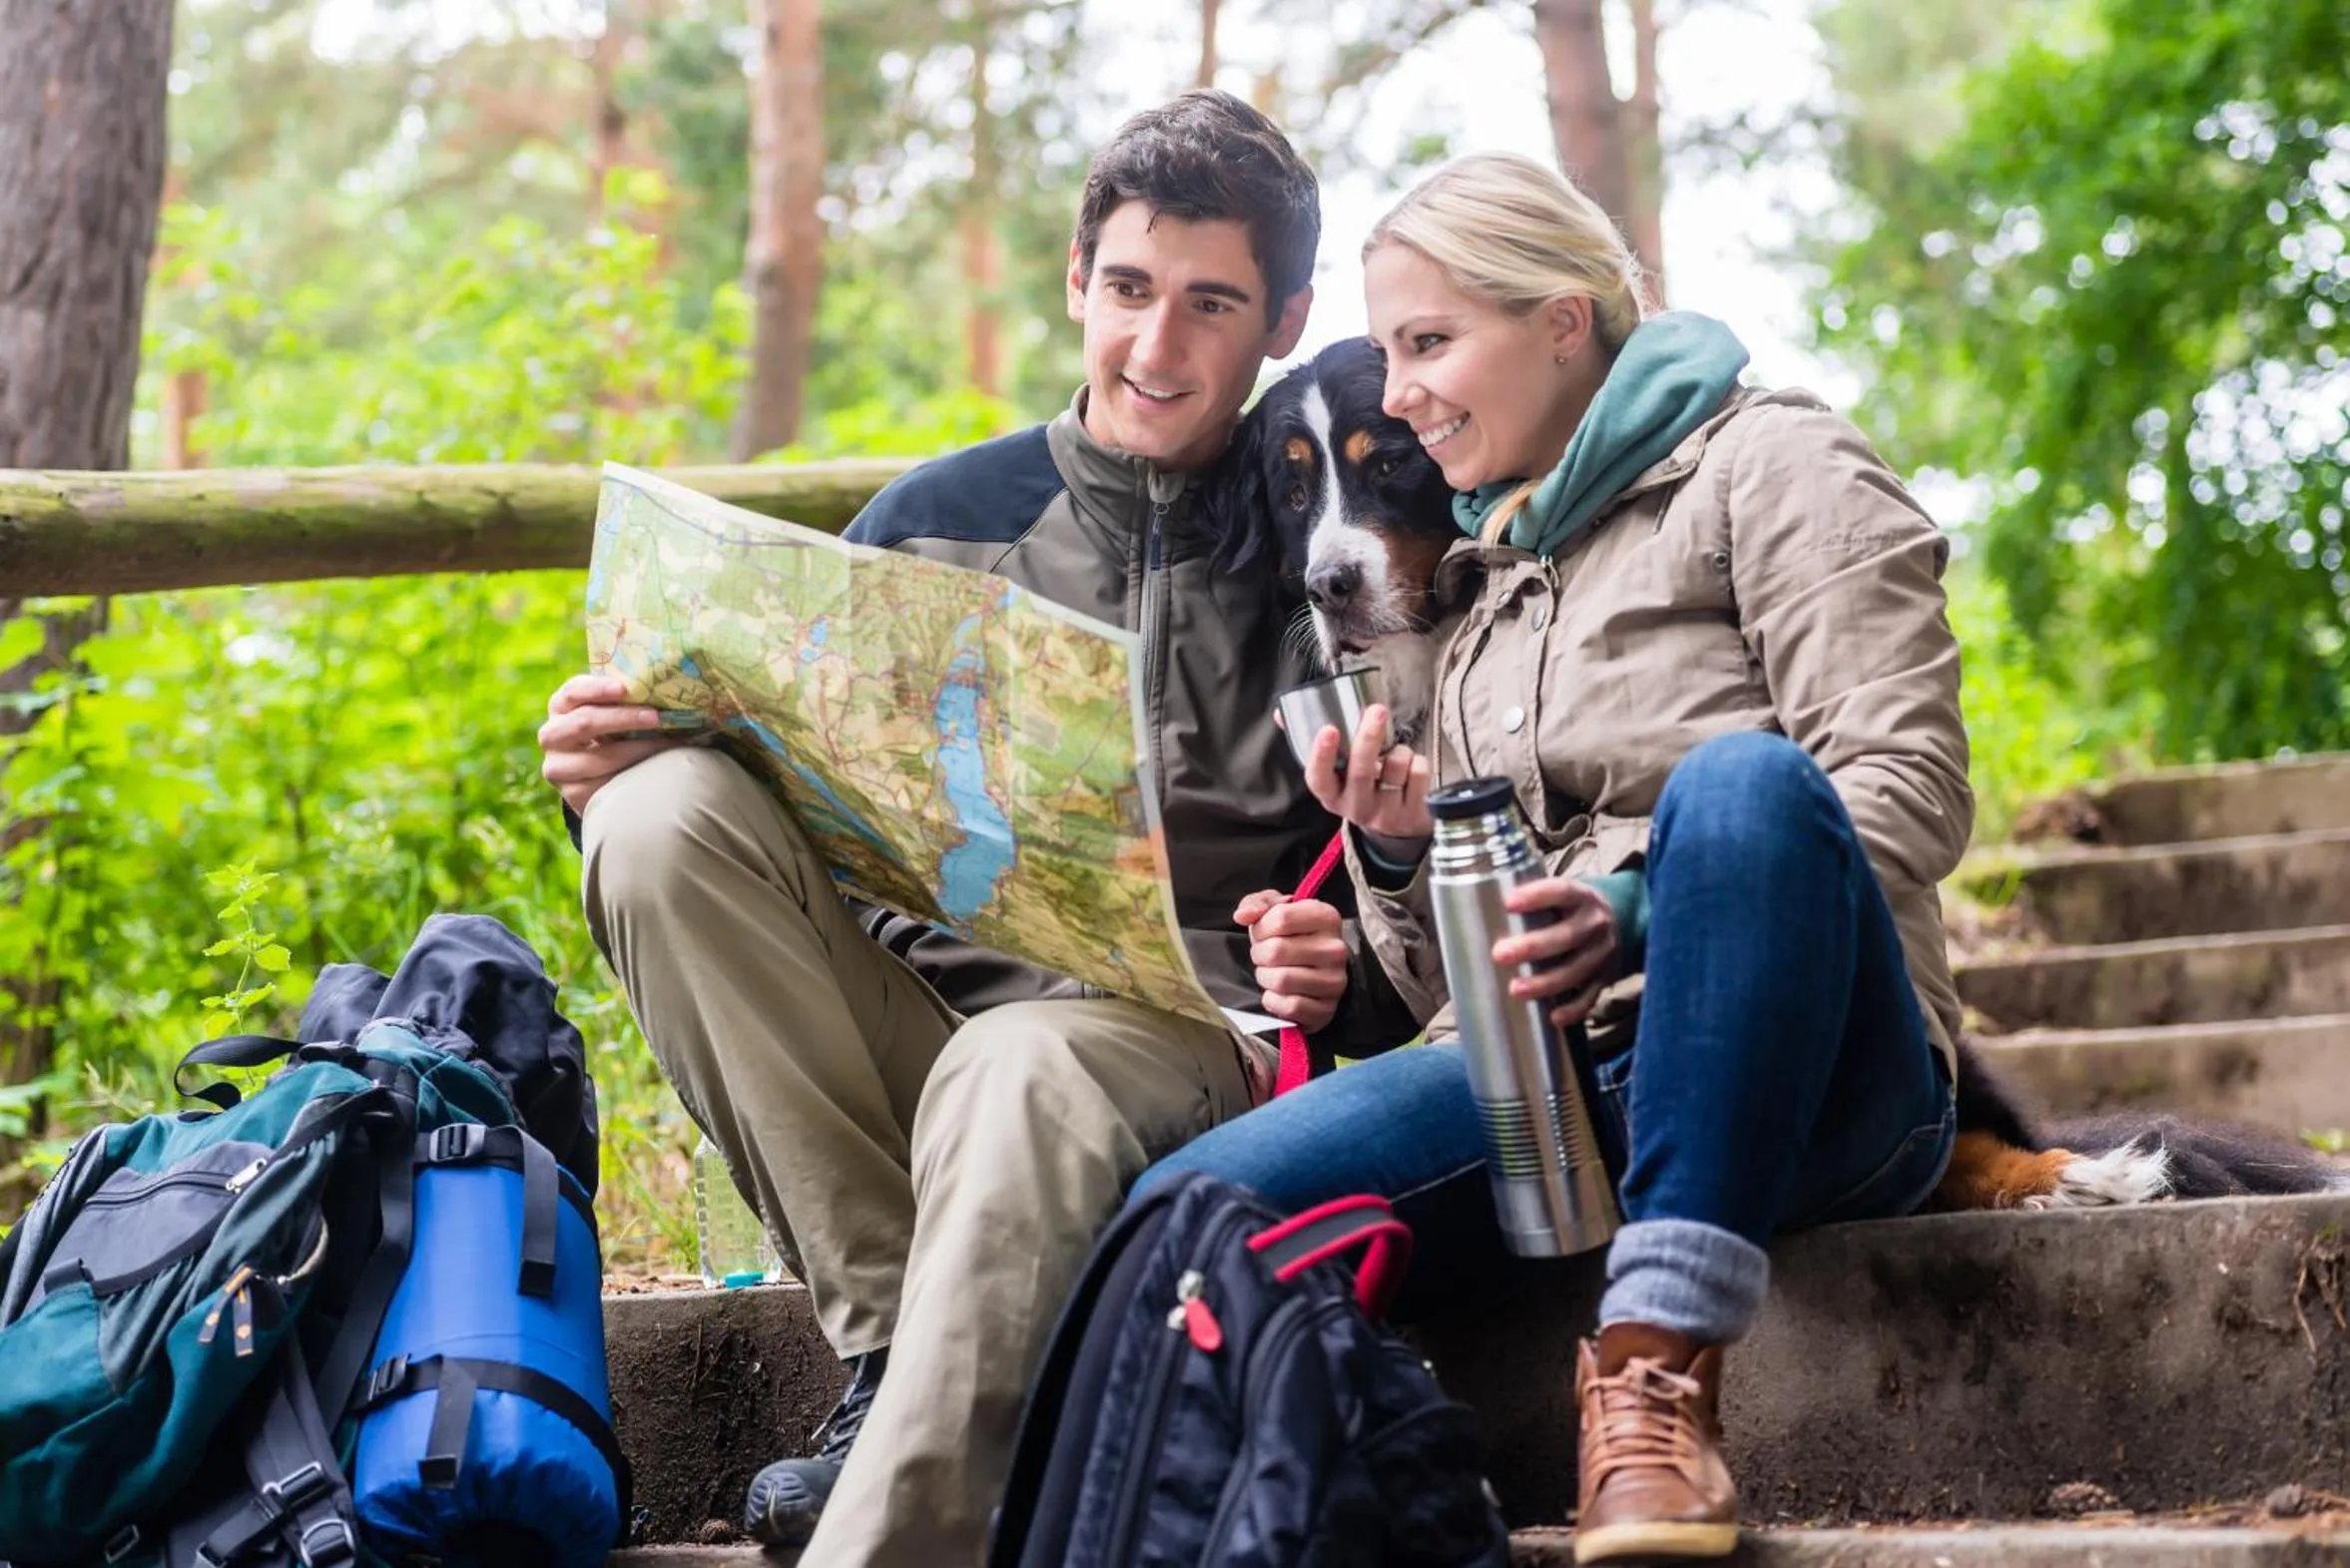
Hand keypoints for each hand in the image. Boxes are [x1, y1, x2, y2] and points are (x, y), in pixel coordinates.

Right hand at [538, 673, 695, 815]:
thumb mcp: (612, 712)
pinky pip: (607, 784)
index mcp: (561, 706)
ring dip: (639, 749)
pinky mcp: (572, 794)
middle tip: (656, 717)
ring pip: (600, 757)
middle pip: (584, 722)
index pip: (573, 691)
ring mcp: (558, 767)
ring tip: (668, 744)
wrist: (599, 778)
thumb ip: (625, 699)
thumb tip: (664, 685)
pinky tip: (656, 769)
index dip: (597, 689)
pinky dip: (636, 775)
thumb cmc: (613, 732)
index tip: (624, 689)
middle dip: (624, 718)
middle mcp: (552, 735)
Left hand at [1235, 890, 1349, 1033]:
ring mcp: (1335, 980)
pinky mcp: (1327, 1008)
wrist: (1313, 969)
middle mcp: (1335, 948)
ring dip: (1266, 978)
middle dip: (1260, 955)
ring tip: (1271, 973)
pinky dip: (1274, 1001)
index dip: (1261, 928)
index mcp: (1326, 917)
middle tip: (1265, 956)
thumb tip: (1242, 916)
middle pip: (1277, 951)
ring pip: (1281, 981)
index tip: (1264, 934)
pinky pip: (1290, 1007)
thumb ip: (1257, 904)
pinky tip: (1277, 993)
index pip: (1281, 918)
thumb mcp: (1275, 910)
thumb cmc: (1291, 936)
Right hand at [1301, 704, 1433, 845]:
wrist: (1398, 831)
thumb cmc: (1363, 790)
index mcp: (1332, 796)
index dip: (1322, 755)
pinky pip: (1419, 773)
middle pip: (1361, 772)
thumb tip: (1281, 714)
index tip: (1328, 728)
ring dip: (1399, 748)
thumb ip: (1312, 746)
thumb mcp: (1337, 777)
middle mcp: (1357, 807)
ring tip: (1395, 752)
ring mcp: (1386, 813)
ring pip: (1395, 767)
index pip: (1319, 779)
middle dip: (1368, 737)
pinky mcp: (1413, 814)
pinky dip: (1418, 761)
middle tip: (1376, 711)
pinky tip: (1411, 769)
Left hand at [1492, 877, 1620, 1027]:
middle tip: (1499, 954)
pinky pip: (1590, 997)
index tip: (1507, 903)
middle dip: (1532, 947)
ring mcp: (1602, 953)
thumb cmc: (1568, 910)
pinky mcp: (1605, 978)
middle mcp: (1595, 923)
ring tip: (1515, 990)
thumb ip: (1528, 902)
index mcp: (1581, 896)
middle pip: (1566, 936)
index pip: (1562, 891)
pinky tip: (1553, 1017)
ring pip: (1576, 970)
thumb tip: (1467, 914)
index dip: (1536, 896)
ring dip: (1546, 982)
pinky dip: (1573, 1009)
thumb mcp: (1558, 897)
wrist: (1617, 921)